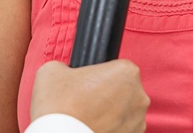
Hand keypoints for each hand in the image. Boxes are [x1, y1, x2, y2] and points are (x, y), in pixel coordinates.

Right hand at [31, 60, 148, 132]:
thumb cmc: (60, 106)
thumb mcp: (52, 71)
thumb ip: (65, 66)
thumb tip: (65, 72)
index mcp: (126, 72)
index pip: (116, 67)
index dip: (99, 74)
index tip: (87, 83)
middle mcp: (140, 96)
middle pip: (123, 90)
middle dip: (107, 94)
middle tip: (84, 102)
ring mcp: (139, 122)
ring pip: (124, 112)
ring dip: (110, 114)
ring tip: (87, 119)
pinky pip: (122, 130)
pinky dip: (111, 130)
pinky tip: (92, 129)